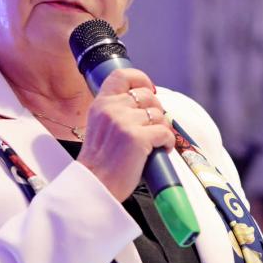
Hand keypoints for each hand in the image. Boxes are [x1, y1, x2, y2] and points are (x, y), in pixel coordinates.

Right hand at [77, 69, 174, 200]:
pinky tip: (161, 150)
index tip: (149, 90)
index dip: (141, 79)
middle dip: (157, 110)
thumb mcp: (100, 127)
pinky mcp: (137, 138)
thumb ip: (116, 112)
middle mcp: (111, 109)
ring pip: (159, 114)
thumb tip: (147, 104)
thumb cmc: (100, 163)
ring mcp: (124, 123)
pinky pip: (165, 132)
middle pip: (148, 95)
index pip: (122, 75)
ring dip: (163, 128)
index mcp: (100, 104)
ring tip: (157, 143)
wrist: (94, 187)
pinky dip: (168, 142)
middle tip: (154, 127)